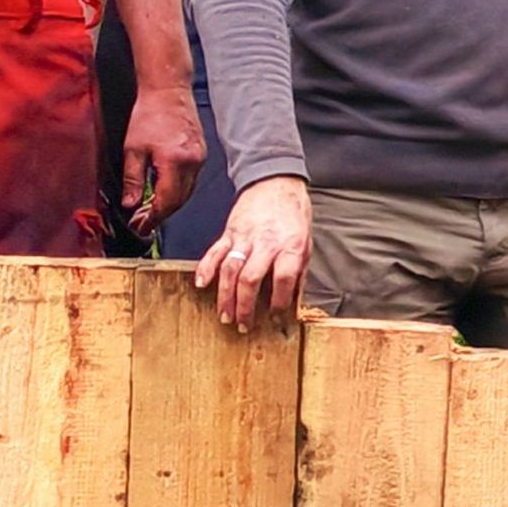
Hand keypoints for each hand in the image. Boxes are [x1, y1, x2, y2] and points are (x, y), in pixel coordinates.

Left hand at [120, 78, 204, 234]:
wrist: (168, 91)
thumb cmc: (149, 114)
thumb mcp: (132, 148)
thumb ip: (132, 179)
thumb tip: (130, 204)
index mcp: (175, 162)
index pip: (166, 201)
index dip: (152, 217)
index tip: (139, 227)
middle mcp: (193, 163)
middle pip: (179, 201)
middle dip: (160, 215)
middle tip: (141, 223)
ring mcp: (200, 159)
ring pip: (186, 193)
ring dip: (168, 205)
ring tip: (149, 211)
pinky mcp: (201, 154)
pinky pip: (190, 181)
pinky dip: (176, 191)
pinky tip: (162, 192)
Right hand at [198, 176, 312, 328]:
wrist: (275, 181)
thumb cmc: (293, 213)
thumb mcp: (306, 241)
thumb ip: (298, 271)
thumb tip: (293, 301)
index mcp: (290, 245)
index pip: (283, 278)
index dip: (279, 301)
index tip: (276, 317)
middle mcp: (266, 242)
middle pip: (251, 279)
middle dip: (244, 306)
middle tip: (242, 325)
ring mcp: (244, 237)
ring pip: (230, 269)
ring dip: (225, 295)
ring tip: (224, 315)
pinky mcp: (229, 231)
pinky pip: (214, 252)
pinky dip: (206, 269)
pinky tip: (202, 284)